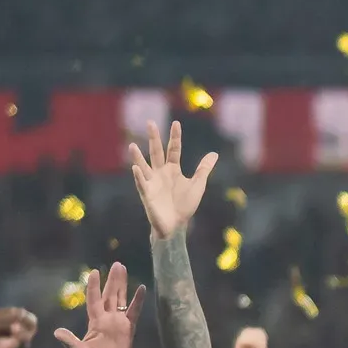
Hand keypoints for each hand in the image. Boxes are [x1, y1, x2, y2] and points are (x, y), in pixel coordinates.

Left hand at [52, 264, 135, 347]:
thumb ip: (69, 342)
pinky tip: (142, 289)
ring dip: (122, 285)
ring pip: (120, 299)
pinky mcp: (128, 329)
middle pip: (110, 295)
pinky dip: (138, 301)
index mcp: (95, 321)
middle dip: (113, 280)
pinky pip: (134, 312)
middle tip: (117, 264)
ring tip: (124, 269)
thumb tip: (57, 332)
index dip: (94, 287)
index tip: (94, 272)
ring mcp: (118, 323)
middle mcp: (106, 318)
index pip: (94, 300)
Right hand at [126, 121, 215, 239]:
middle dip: (154, 138)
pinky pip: (142, 183)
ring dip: (138, 157)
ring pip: (144, 166)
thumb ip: (204, 169)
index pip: (173, 149)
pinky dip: (139, 176)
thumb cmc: (185, 205)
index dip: (175, 137)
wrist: (176, 225)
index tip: (176, 123)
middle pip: (156, 152)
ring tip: (133, 146)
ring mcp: (152, 182)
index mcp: (172, 169)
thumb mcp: (198, 184)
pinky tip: (136, 168)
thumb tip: (214, 153)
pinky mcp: (147, 194)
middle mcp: (160, 172)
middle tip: (150, 122)